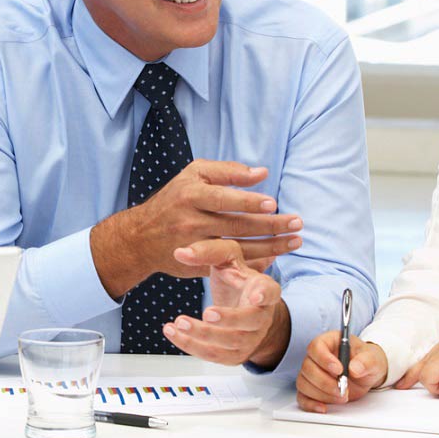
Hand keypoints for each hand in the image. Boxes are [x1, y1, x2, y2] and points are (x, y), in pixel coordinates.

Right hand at [90, 160, 304, 296]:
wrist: (141, 237)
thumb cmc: (174, 199)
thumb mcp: (193, 176)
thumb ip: (227, 172)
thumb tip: (262, 173)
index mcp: (190, 196)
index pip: (223, 199)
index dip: (248, 202)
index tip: (273, 204)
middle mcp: (191, 222)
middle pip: (236, 225)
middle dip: (270, 226)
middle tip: (297, 223)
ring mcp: (195, 247)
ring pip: (238, 248)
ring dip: (270, 247)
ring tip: (295, 241)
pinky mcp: (198, 265)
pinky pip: (231, 265)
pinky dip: (254, 263)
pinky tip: (275, 258)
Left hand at [161, 244, 288, 365]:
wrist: (240, 305)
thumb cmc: (235, 278)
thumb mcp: (226, 259)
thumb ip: (208, 251)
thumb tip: (180, 252)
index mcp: (265, 289)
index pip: (270, 292)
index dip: (264, 295)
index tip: (256, 296)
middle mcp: (262, 316)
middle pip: (250, 321)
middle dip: (229, 319)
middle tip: (207, 312)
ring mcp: (251, 338)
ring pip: (230, 343)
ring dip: (203, 335)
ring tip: (180, 323)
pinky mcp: (234, 355)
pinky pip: (214, 356)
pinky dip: (192, 346)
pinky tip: (173, 333)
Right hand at [295, 331, 386, 412]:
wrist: (366, 374)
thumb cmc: (366, 361)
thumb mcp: (373, 358)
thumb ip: (366, 361)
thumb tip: (355, 368)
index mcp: (329, 342)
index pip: (316, 346)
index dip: (324, 359)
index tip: (339, 370)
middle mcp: (316, 357)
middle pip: (308, 367)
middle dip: (325, 382)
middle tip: (342, 389)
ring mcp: (312, 374)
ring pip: (304, 383)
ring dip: (321, 394)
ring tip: (342, 397)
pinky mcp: (312, 389)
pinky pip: (303, 397)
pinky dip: (310, 404)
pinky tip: (322, 408)